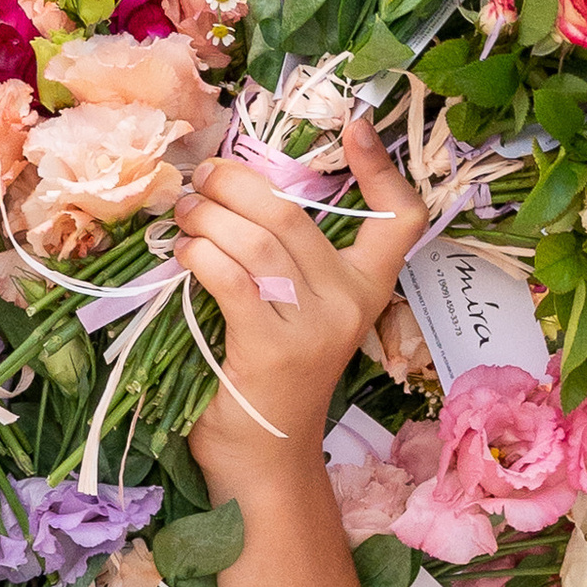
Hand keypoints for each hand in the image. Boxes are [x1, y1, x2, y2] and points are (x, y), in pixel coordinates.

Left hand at [172, 111, 426, 487]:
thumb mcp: (299, 313)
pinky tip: (185, 252)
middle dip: (236, 184)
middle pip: (292, 215)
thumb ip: (287, 261)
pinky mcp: (271, 350)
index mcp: (368, 289)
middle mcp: (349, 304)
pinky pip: (231, 279)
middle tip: (201, 180)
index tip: (358, 126)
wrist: (265, 460)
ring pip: (258, 241)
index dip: (382, 169)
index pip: (401, 219)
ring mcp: (313, 328)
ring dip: (208, 215)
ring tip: (185, 212)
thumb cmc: (273, 379)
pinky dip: (201, 255)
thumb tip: (235, 188)